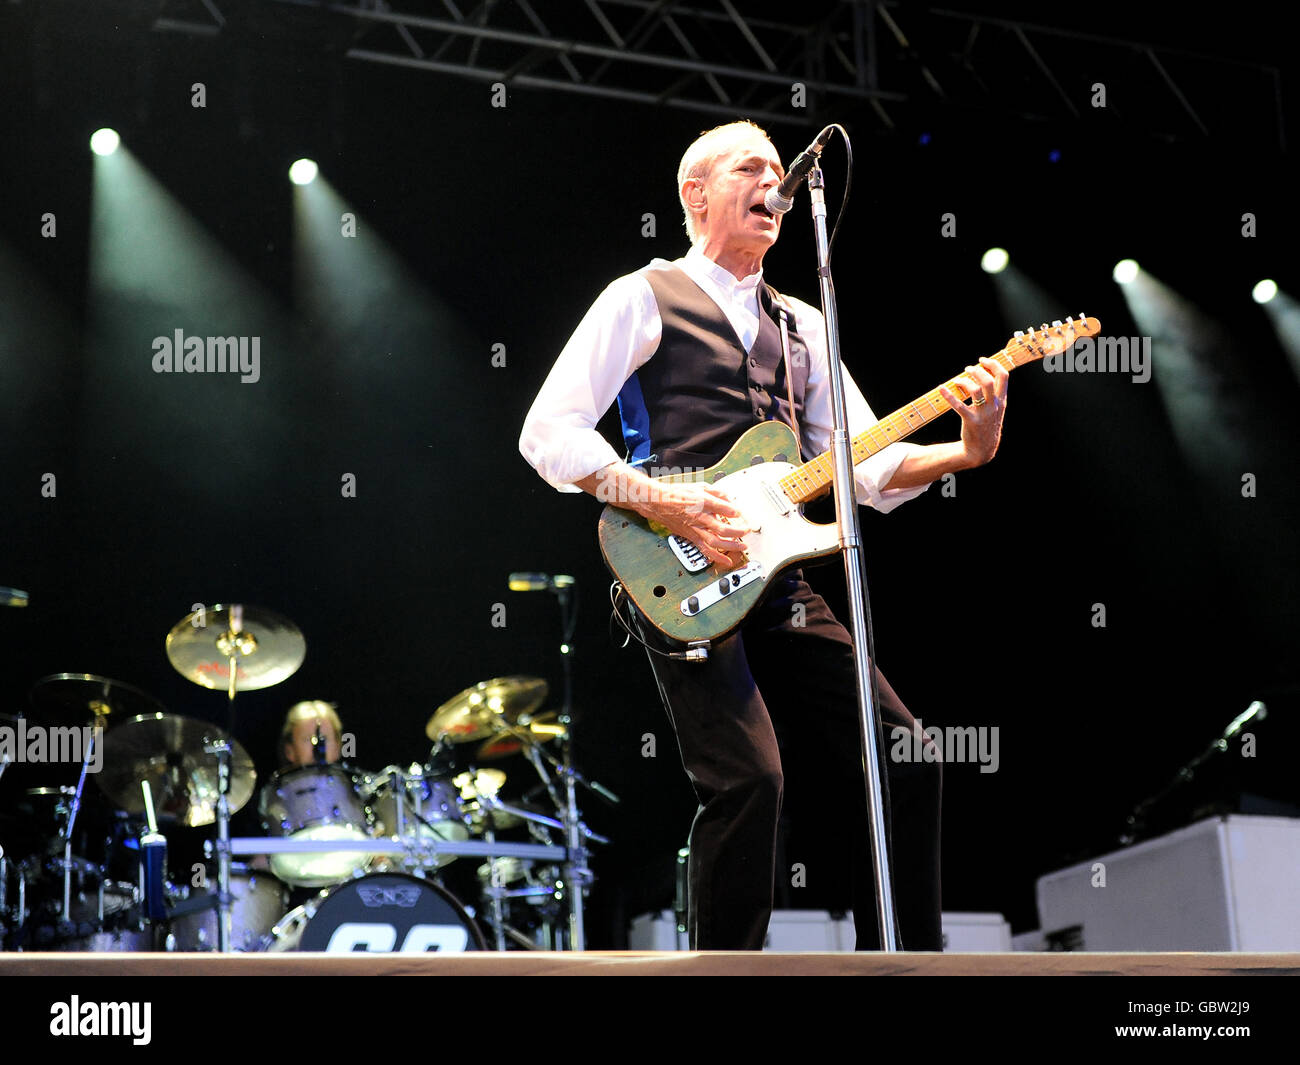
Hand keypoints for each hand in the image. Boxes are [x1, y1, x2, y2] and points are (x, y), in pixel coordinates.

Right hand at [636, 480, 754, 568]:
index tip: (740, 513)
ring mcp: (695, 529)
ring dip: (731, 546)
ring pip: (715, 541)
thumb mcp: (699, 486)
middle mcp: (699, 517)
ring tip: (742, 546)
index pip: (722, 508)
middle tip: (746, 530)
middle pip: (722, 528)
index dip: (734, 511)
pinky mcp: (691, 537)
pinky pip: (705, 549)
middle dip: (737, 531)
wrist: (658, 503)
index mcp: (701, 502)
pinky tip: (726, 560)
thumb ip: (716, 492)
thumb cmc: (677, 495)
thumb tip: (729, 499)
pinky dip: (717, 557)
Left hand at [938, 355, 1008, 468]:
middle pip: (988, 380)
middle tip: (967, 369)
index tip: (982, 360)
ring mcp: (983, 414)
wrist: (982, 450)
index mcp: (1001, 401)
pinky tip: (942, 388)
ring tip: (957, 380)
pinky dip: (949, 395)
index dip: (993, 364)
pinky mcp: (970, 421)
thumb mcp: (996, 410)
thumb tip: (983, 375)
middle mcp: (994, 406)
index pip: (1004, 376)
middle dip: (977, 370)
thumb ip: (994, 395)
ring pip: (976, 390)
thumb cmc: (986, 427)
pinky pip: (959, 405)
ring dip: (965, 380)